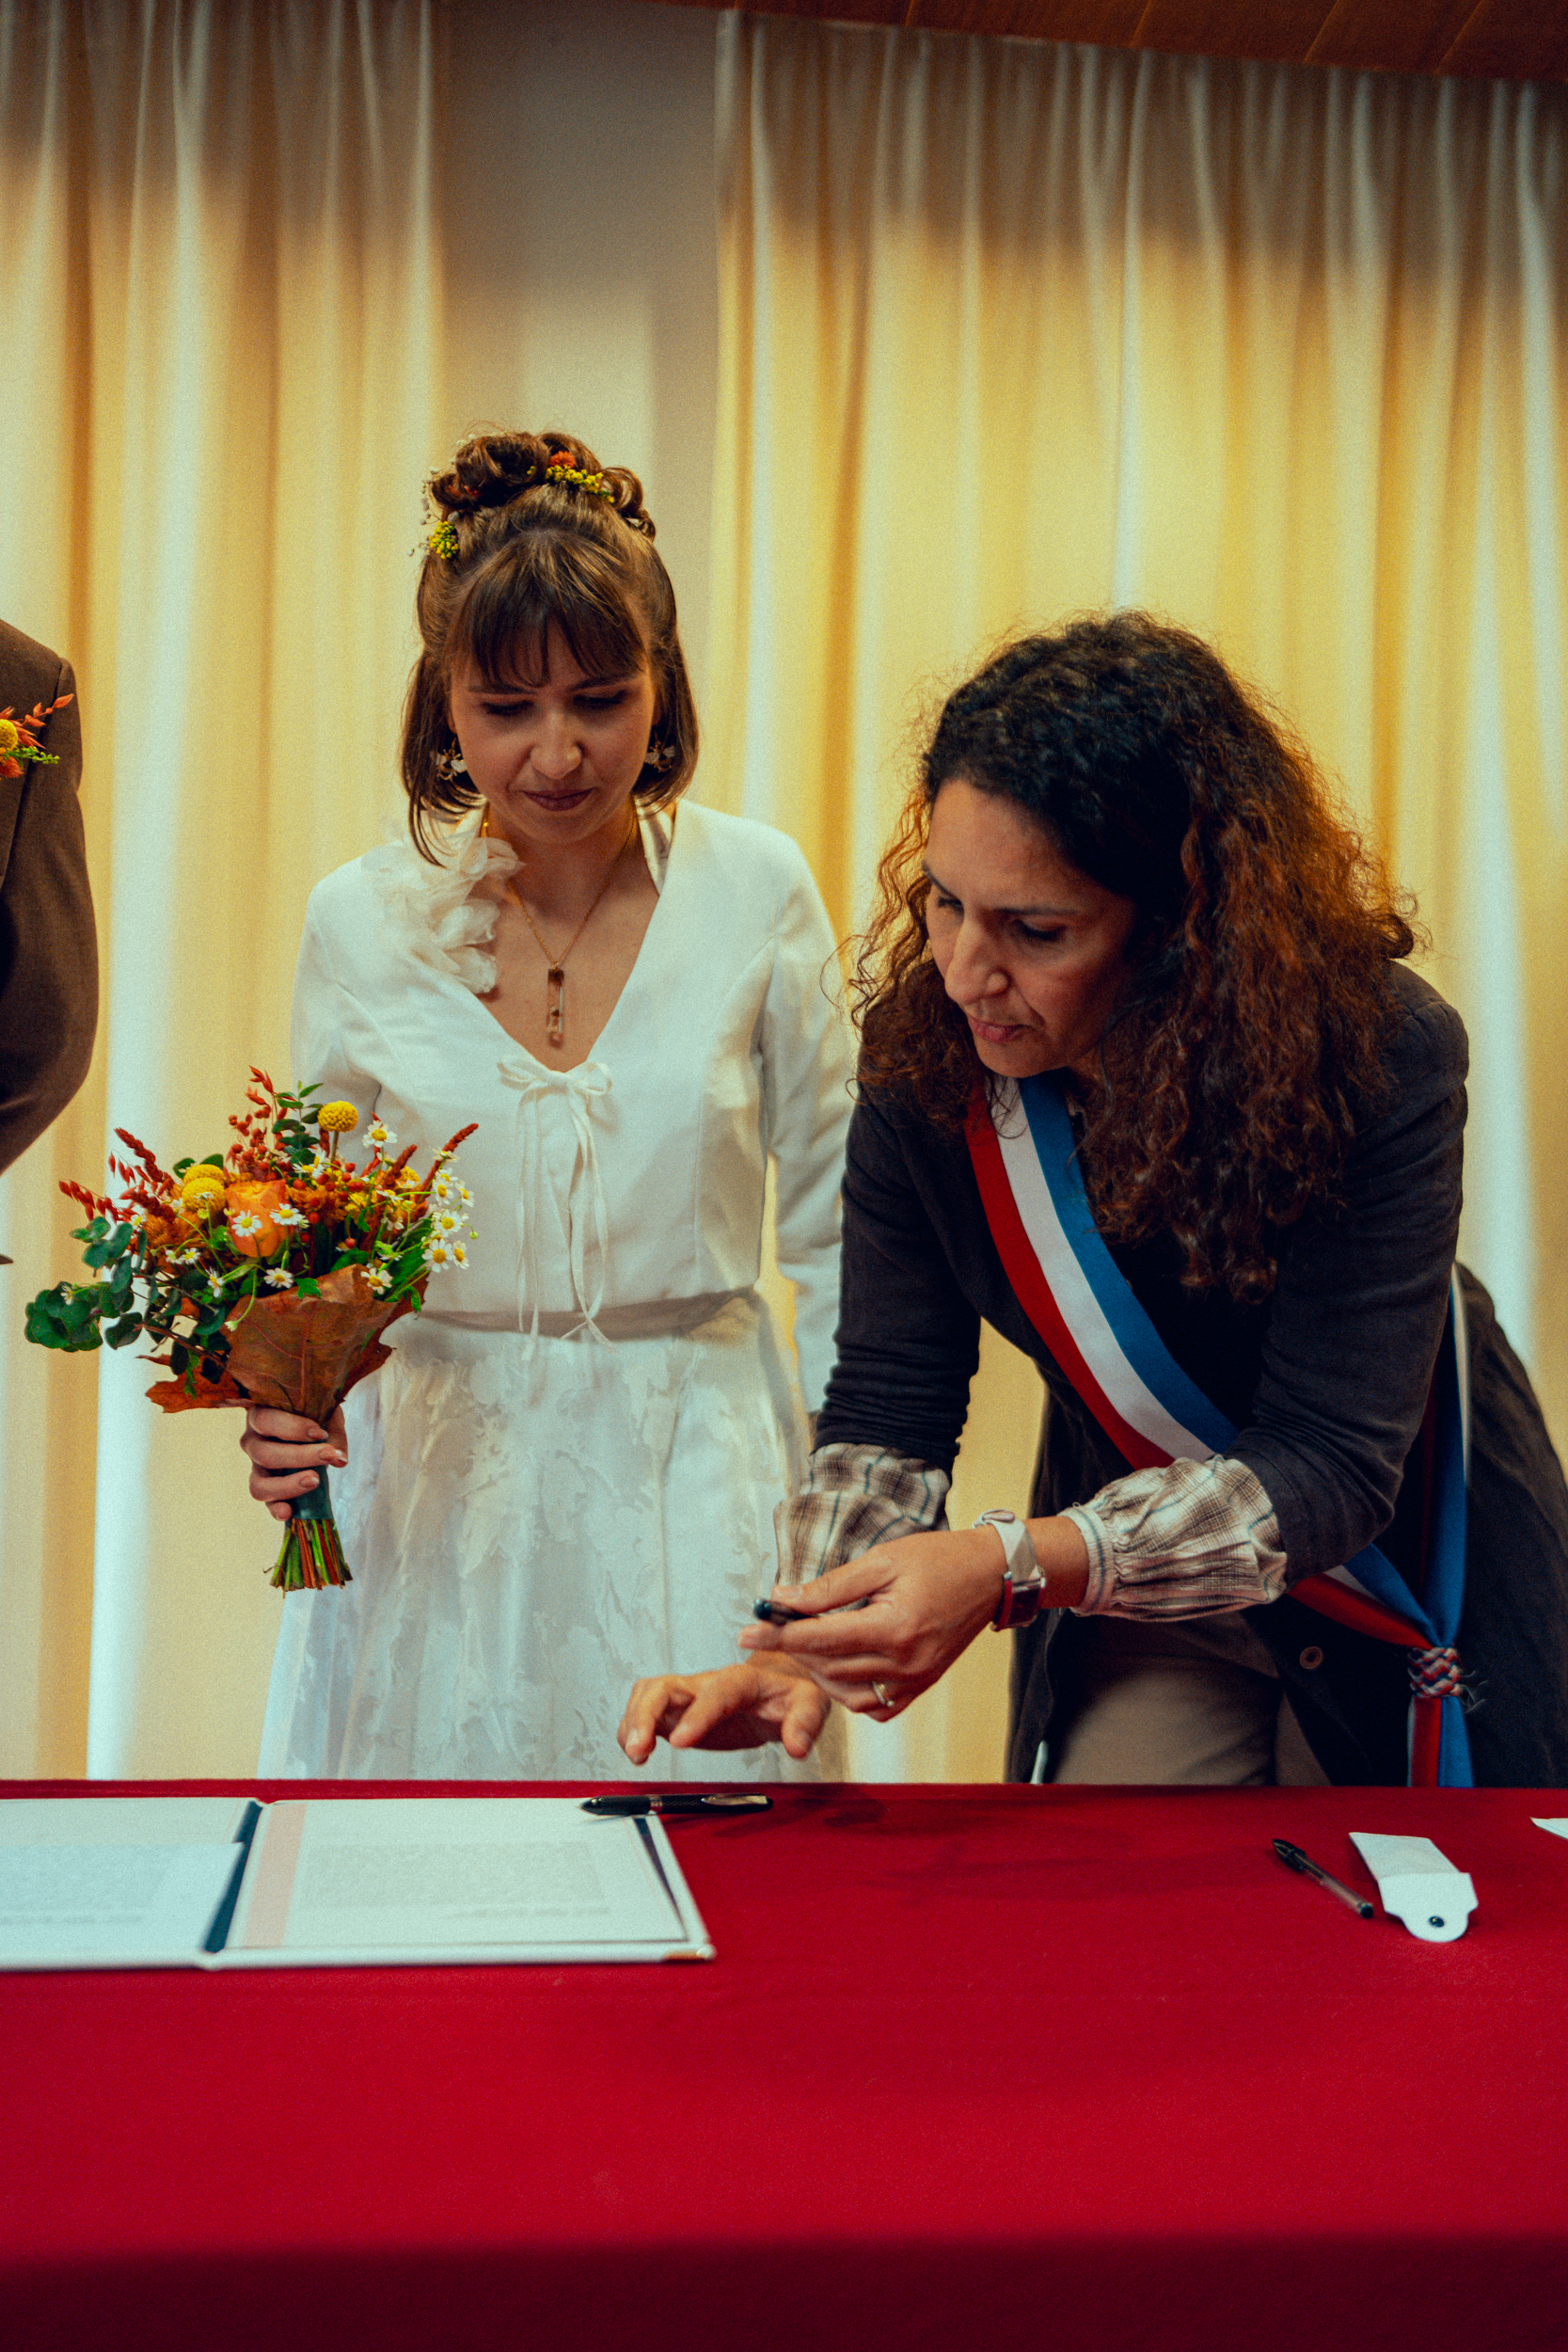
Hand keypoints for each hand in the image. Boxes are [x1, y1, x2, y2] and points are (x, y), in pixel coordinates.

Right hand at [241, 1403, 347, 1523]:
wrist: (306, 1424)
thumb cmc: (310, 1413)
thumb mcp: (323, 1413)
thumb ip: (332, 1433)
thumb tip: (340, 1460)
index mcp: (259, 1416)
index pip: (266, 1421)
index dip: (292, 1428)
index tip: (320, 1433)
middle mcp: (251, 1443)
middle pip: (265, 1454)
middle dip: (300, 1456)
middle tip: (328, 1455)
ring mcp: (255, 1468)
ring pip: (259, 1484)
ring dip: (288, 1485)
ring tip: (315, 1480)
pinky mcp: (265, 1487)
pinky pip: (265, 1502)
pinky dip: (276, 1509)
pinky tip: (288, 1512)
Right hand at [619, 1663, 832, 1763]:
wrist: (778, 1689)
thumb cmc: (792, 1695)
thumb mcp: (811, 1705)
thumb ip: (805, 1723)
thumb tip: (797, 1746)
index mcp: (742, 1681)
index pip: (716, 1692)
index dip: (696, 1715)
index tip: (680, 1741)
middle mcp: (708, 1683)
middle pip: (666, 1686)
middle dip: (646, 1715)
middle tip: (639, 1749)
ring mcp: (689, 1696)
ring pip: (648, 1694)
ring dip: (634, 1721)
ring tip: (636, 1754)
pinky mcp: (678, 1712)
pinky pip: (645, 1712)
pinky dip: (633, 1729)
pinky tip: (638, 1752)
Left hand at [737, 1518, 1088, 1715]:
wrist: (990, 1576)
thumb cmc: (938, 1559)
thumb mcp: (882, 1561)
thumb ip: (831, 1587)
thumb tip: (784, 1599)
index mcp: (895, 1628)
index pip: (820, 1639)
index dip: (778, 1636)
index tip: (746, 1633)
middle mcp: (906, 1663)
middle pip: (829, 1668)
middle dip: (794, 1651)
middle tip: (772, 1629)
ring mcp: (916, 1681)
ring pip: (848, 1694)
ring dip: (819, 1674)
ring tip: (806, 1645)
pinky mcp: (922, 1687)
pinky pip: (875, 1707)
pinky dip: (850, 1693)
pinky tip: (839, 1668)